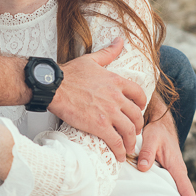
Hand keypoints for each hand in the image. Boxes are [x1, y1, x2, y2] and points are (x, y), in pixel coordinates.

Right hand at [51, 38, 145, 162]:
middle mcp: (117, 97)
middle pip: (137, 116)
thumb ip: (109, 52)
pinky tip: (119, 155)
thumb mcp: (92, 60)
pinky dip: (120, 151)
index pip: (140, 95)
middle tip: (133, 132)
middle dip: (137, 126)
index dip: (141, 105)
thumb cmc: (69, 74)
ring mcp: (109, 113)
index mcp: (117, 82)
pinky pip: (116, 141)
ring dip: (130, 141)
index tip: (137, 112)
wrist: (54, 87)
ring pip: (129, 131)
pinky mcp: (100, 126)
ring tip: (127, 147)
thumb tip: (119, 40)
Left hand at [138, 97, 195, 195]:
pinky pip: (169, 189)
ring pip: (176, 193)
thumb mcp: (151, 138)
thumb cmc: (157, 131)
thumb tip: (143, 168)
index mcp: (176, 167)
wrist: (161, 124)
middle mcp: (178, 173)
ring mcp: (173, 174)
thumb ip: (146, 152)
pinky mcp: (167, 174)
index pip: (186, 189)